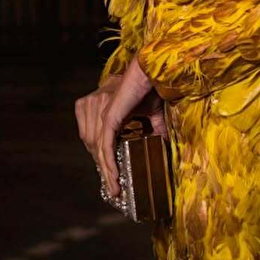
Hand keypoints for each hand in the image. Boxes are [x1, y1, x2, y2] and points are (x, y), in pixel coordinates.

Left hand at [75, 57, 157, 198]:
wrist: (150, 71)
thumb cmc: (151, 87)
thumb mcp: (152, 113)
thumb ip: (155, 128)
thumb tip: (164, 144)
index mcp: (103, 110)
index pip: (97, 141)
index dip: (103, 161)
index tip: (111, 179)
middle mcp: (97, 111)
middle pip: (95, 148)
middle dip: (104, 171)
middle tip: (114, 189)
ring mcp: (101, 114)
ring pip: (99, 150)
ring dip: (106, 172)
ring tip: (115, 188)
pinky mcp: (109, 117)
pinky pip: (105, 145)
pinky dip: (108, 163)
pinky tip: (113, 177)